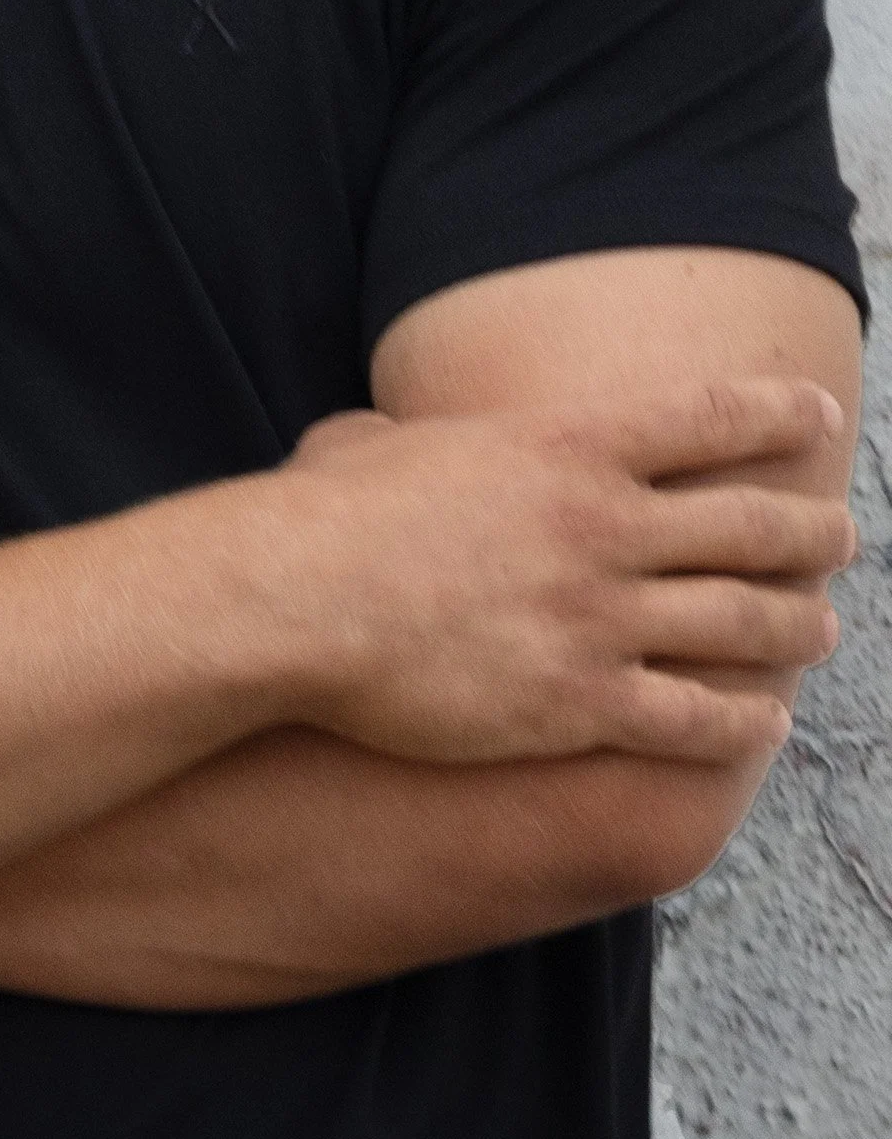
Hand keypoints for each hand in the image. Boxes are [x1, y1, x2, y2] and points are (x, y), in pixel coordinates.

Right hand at [272, 376, 853, 767]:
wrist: (300, 599)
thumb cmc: (327, 514)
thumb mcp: (380, 440)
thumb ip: (417, 438)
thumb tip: (381, 438)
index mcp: (566, 444)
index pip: (705, 417)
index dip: (774, 413)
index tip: (818, 413)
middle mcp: (605, 525)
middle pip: (749, 525)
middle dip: (812, 531)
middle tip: (843, 538)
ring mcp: (600, 617)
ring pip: (740, 624)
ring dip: (796, 627)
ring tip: (823, 630)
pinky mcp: (581, 703)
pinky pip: (692, 718)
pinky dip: (742, 723)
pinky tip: (764, 725)